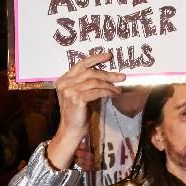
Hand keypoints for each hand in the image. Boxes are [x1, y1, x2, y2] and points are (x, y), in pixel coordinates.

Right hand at [46, 53, 123, 169]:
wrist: (71, 129)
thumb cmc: (79, 112)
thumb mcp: (82, 93)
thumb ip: (89, 83)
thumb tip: (109, 75)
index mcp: (64, 79)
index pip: (81, 64)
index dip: (95, 59)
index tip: (109, 56)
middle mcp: (64, 83)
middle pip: (90, 73)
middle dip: (108, 74)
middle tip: (122, 76)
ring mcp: (69, 91)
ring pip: (94, 82)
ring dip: (109, 84)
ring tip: (118, 88)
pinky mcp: (76, 99)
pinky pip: (96, 92)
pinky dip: (108, 91)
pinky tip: (114, 93)